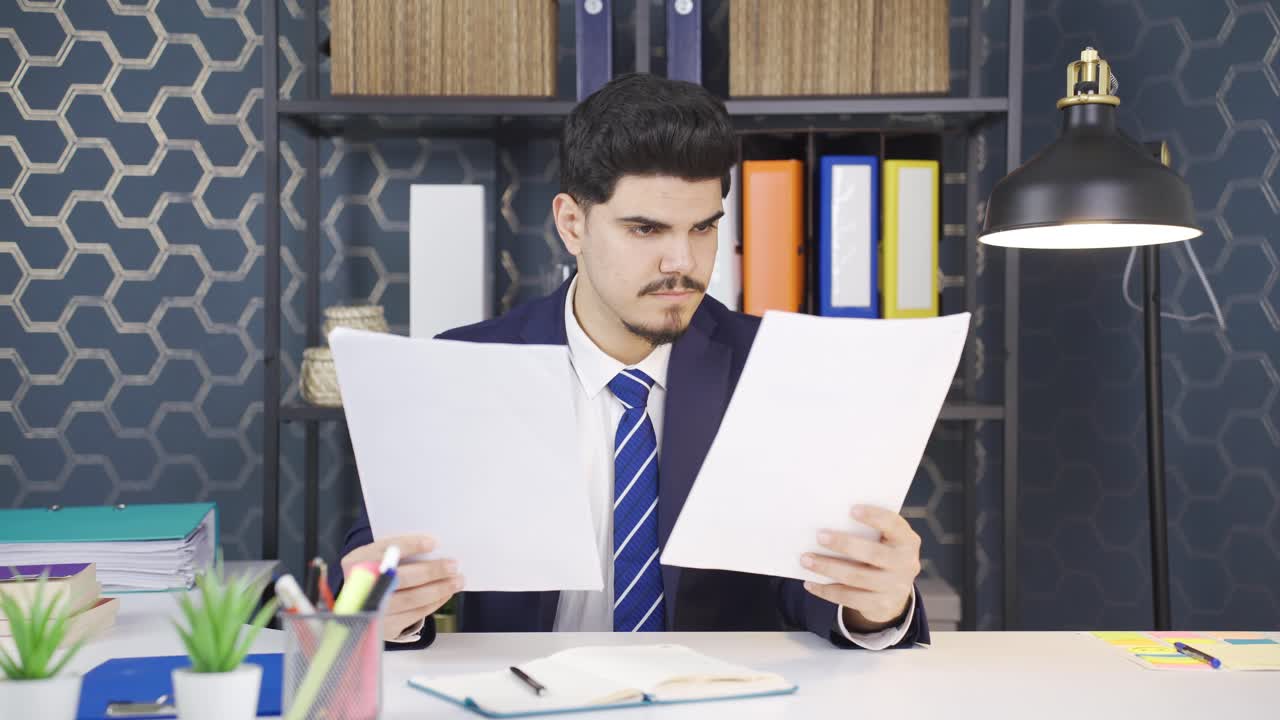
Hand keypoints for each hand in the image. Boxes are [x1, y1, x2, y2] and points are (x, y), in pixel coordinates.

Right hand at [340, 534, 462, 640]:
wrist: (359, 602)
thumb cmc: (377, 571)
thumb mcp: (377, 556)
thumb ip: (396, 551)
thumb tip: (435, 548)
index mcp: (357, 561)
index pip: (385, 550)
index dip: (411, 546)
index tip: (434, 543)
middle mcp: (361, 587)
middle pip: (401, 577)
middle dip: (432, 571)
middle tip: (454, 565)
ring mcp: (372, 610)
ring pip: (411, 599)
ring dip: (439, 589)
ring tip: (458, 580)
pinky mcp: (384, 627)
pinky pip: (415, 614)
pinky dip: (434, 602)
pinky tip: (446, 593)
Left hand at [800, 505, 920, 632]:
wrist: (895, 594)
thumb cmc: (881, 554)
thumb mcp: (884, 541)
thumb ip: (868, 531)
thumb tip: (828, 519)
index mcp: (907, 540)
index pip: (894, 525)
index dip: (875, 517)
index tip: (851, 510)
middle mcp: (906, 564)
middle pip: (873, 553)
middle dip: (844, 544)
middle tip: (819, 536)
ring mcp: (895, 587)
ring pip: (857, 577)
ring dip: (827, 568)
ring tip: (806, 559)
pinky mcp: (880, 605)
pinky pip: (849, 598)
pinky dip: (826, 590)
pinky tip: (810, 583)